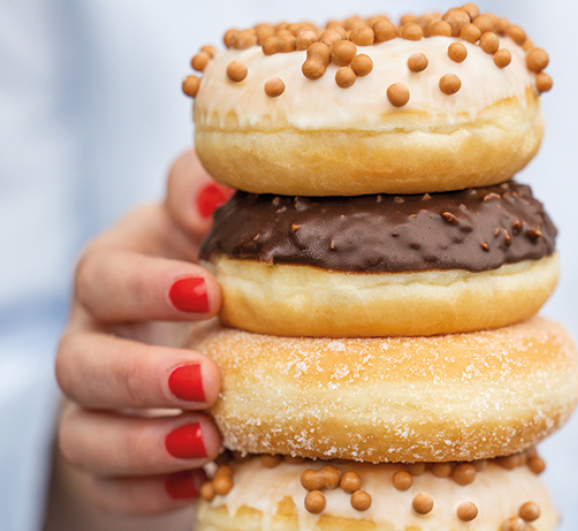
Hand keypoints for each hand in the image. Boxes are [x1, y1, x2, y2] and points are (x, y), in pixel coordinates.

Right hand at [55, 151, 233, 513]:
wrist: (197, 325)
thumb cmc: (206, 261)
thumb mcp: (203, 218)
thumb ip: (202, 190)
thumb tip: (217, 191)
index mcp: (115, 274)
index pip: (103, 276)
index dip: (146, 287)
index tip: (211, 293)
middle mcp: (94, 338)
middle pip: (79, 363)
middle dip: (139, 375)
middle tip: (209, 379)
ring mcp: (98, 402)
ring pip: (84, 432)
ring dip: (140, 443)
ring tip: (207, 441)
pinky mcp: (113, 455)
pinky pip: (107, 484)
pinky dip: (142, 490)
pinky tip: (193, 486)